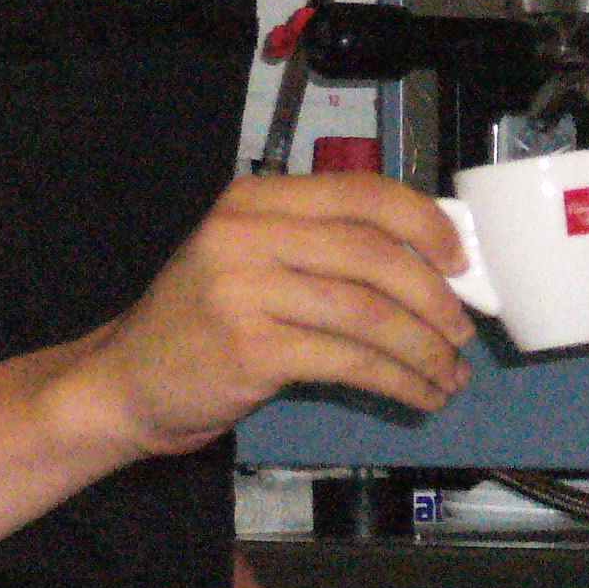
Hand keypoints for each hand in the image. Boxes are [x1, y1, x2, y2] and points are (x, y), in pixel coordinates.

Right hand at [75, 172, 476, 456]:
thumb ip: (321, 247)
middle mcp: (246, 233)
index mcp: (254, 199)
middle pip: (371, 253)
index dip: (421, 221)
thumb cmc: (202, 320)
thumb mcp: (250, 258)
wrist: (125, 380)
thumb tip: (430, 262)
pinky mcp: (251, 350)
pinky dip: (397, 381)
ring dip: (423, 347)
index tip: (460, 256)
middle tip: (463, 328)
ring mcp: (244, 291)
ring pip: (367, 312)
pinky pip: (349, 361)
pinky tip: (420, 395)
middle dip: (433, 295)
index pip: (358, 192)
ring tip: (449, 372)